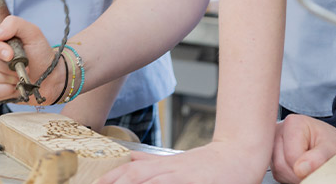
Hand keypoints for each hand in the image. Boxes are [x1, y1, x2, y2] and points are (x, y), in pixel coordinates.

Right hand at [0, 15, 61, 104]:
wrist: (49, 78)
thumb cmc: (39, 54)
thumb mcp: (32, 33)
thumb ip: (14, 24)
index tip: (11, 54)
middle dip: (5, 64)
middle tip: (21, 65)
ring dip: (7, 77)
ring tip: (19, 75)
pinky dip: (6, 89)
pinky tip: (14, 86)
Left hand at [96, 139, 271, 183]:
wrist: (240, 155)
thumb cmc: (208, 163)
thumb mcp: (175, 161)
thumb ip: (151, 163)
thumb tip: (127, 160)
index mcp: (162, 166)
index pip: (129, 172)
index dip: (110, 178)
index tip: (95, 183)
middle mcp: (169, 171)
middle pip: (135, 177)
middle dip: (115, 182)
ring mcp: (182, 177)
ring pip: (150, 182)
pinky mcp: (195, 183)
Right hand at [270, 114, 335, 182]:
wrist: (329, 145)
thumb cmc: (330, 142)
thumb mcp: (332, 147)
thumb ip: (319, 157)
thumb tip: (300, 169)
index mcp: (293, 123)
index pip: (292, 156)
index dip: (307, 169)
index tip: (320, 167)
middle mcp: (278, 131)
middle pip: (281, 164)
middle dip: (300, 174)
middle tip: (316, 170)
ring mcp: (272, 144)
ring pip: (278, 170)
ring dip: (295, 177)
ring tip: (310, 169)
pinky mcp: (272, 156)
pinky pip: (278, 174)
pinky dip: (291, 177)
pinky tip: (301, 170)